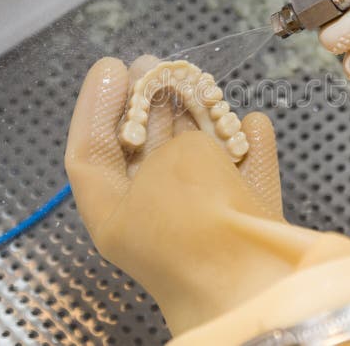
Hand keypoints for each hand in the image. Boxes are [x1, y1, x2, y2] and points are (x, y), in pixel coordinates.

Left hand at [65, 55, 349, 342]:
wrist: (258, 285)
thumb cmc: (199, 223)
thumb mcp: (173, 161)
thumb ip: (178, 133)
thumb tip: (195, 126)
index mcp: (117, 214)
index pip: (91, 152)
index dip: (95, 106)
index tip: (111, 67)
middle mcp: (159, 220)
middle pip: (148, 153)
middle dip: (151, 105)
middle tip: (157, 64)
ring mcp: (209, 224)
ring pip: (200, 163)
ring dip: (201, 120)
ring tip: (201, 81)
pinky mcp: (253, 226)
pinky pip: (248, 178)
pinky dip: (250, 149)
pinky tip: (253, 120)